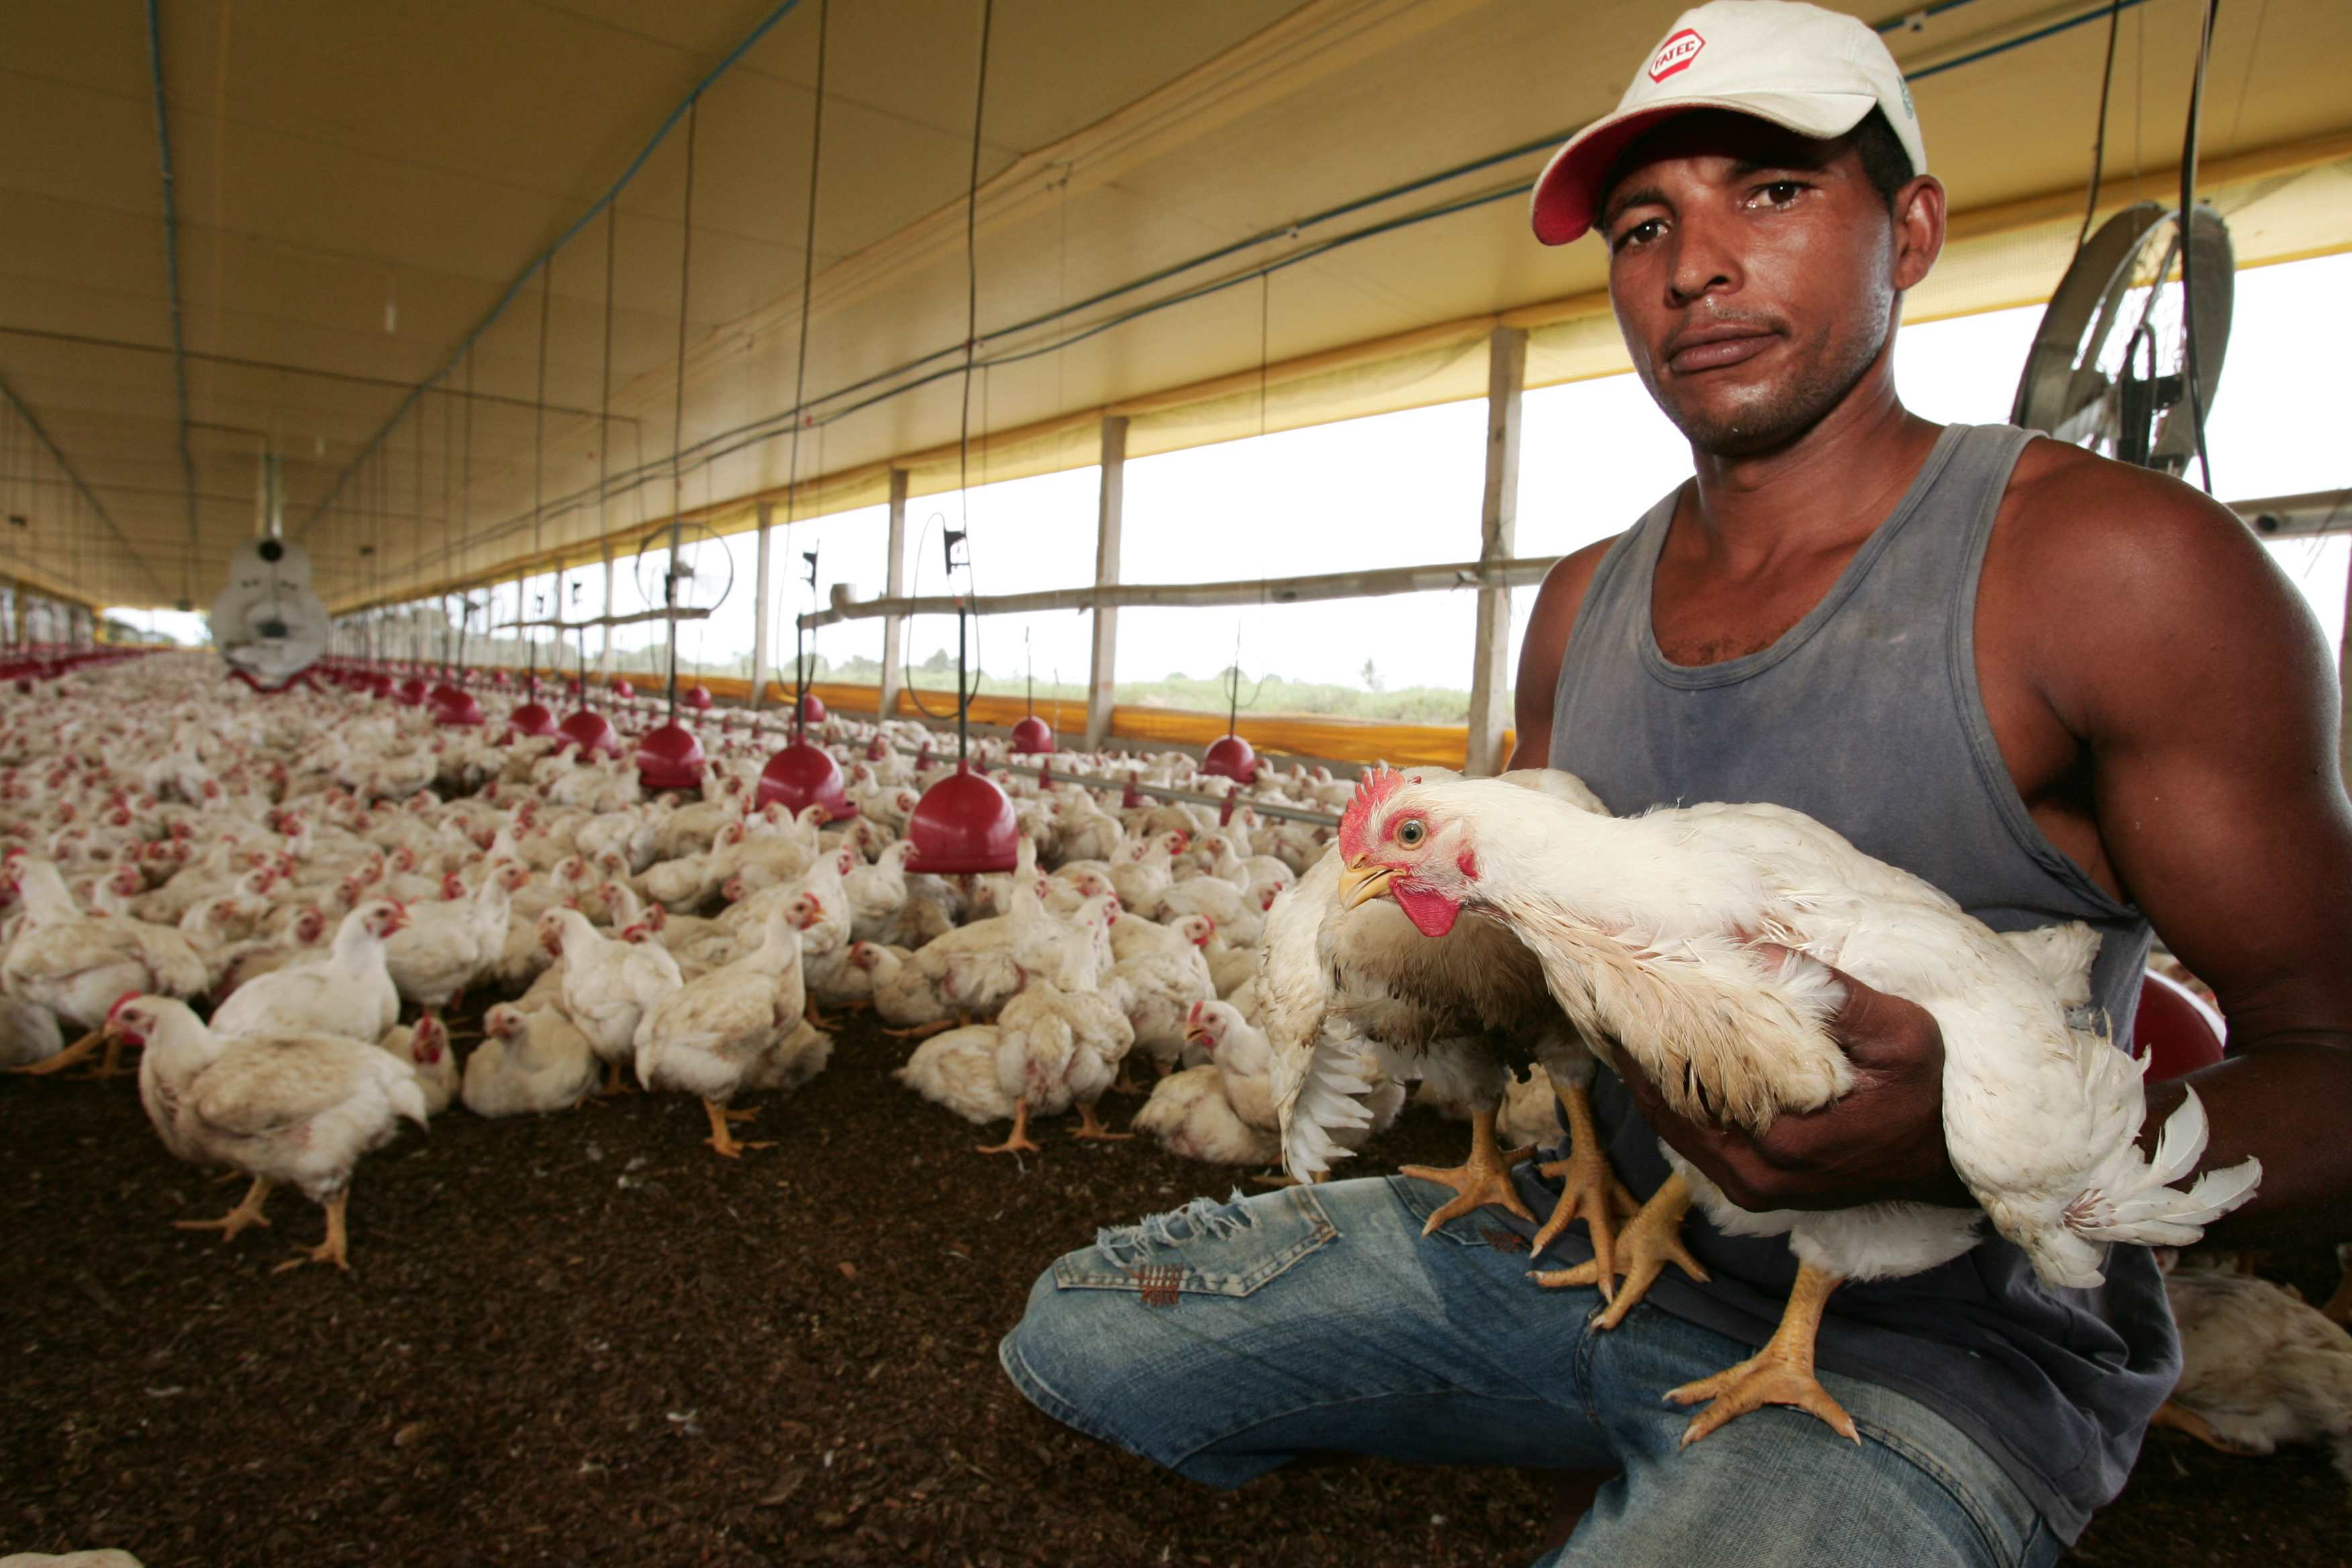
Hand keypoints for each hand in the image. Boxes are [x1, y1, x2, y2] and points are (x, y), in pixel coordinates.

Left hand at [1616, 949, 1970, 1212]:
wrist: (1946, 1167)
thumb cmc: (1930, 1097)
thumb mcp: (1903, 1035)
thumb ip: (1835, 997)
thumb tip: (1759, 953)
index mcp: (1786, 1140)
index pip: (1693, 1078)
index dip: (1656, 1029)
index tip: (1628, 984)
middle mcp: (1756, 1175)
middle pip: (1669, 1104)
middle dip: (1640, 1048)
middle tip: (1611, 993)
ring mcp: (1751, 1188)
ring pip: (1672, 1126)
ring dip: (1649, 1074)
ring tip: (1623, 1018)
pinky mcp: (1752, 1189)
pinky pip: (1690, 1140)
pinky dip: (1670, 1099)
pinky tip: (1657, 1057)